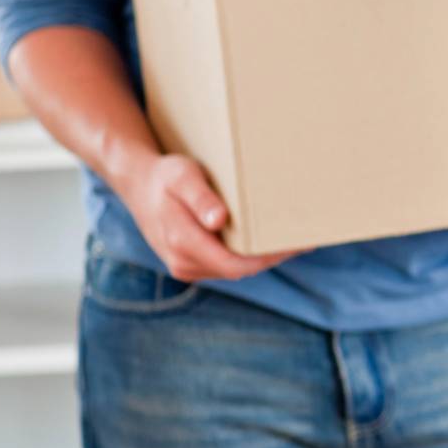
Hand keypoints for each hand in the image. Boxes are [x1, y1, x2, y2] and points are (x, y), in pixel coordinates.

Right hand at [111, 152, 299, 282]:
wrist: (140, 186)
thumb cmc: (165, 177)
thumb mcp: (182, 177)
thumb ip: (200, 198)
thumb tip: (218, 221)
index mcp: (182, 242)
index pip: (235, 262)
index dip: (268, 257)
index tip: (295, 245)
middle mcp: (183, 262)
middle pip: (240, 269)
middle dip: (273, 257)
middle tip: (306, 239)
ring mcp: (186, 267)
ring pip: (235, 270)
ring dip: (264, 258)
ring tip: (295, 240)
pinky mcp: (192, 264)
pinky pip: (226, 265)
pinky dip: (249, 256)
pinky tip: (270, 242)